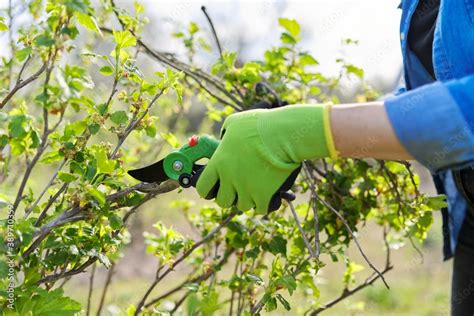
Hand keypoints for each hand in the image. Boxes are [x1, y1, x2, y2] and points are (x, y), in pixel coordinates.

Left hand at [196, 104, 337, 213]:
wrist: (284, 134)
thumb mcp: (234, 123)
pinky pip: (260, 209)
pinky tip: (267, 194)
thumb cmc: (259, 124)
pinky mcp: (264, 196)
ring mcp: (246, 189)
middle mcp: (230, 179)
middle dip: (229, 196)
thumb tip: (224, 139)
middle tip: (237, 189)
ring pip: (243, 206)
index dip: (207, 189)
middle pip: (222, 201)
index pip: (203, 188)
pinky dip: (263, 204)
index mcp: (219, 163)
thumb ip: (225, 135)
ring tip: (255, 188)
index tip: (214, 187)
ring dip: (248, 199)